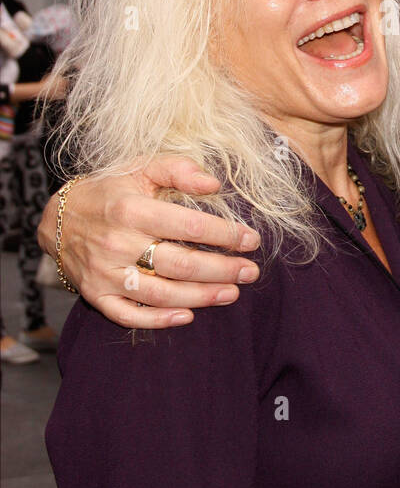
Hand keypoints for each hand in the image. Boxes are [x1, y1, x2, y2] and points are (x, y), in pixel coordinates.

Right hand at [37, 156, 260, 328]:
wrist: (60, 218)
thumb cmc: (112, 190)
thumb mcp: (141, 167)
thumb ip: (178, 169)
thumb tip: (213, 183)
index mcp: (131, 209)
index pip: (188, 226)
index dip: (224, 235)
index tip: (251, 239)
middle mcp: (117, 244)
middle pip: (180, 265)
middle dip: (222, 270)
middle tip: (250, 271)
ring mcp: (106, 273)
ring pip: (160, 293)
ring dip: (201, 297)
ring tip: (232, 293)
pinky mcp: (97, 295)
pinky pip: (129, 316)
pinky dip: (159, 320)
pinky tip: (188, 316)